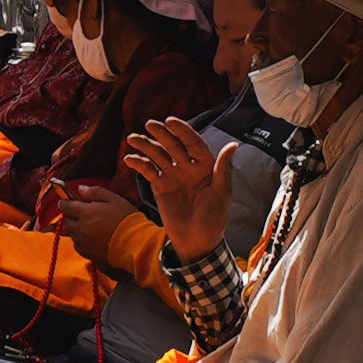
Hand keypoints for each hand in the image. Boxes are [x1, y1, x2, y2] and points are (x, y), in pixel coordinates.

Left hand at [37, 176, 157, 281]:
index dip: (65, 203)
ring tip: (90, 227)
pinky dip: (82, 241)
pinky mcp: (88, 254)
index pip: (66, 206)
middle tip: (81, 214)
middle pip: (67, 221)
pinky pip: (78, 245)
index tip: (66, 202)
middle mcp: (81, 228)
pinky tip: (93, 239)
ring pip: (72, 234)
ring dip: (77, 229)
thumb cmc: (127, 220)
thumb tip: (81, 188)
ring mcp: (83, 242)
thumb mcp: (115, 199)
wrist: (136, 245)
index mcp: (85, 212)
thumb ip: (95, 192)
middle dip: (71, 216)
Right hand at [125, 119, 228, 258]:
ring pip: (158, 156)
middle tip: (150, 124)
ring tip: (133, 139)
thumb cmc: (214, 218)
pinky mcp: (160, 186)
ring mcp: (173, 176)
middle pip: (173, 146)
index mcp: (205, 166)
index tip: (170, 121)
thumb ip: (224, 169)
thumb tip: (233, 144)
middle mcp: (188, 167)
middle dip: (162, 135)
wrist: (197, 241)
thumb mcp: (222, 194)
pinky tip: (129, 159)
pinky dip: (139, 164)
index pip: (193, 143)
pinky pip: (148, 171)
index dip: (182, 131)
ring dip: (146, 146)